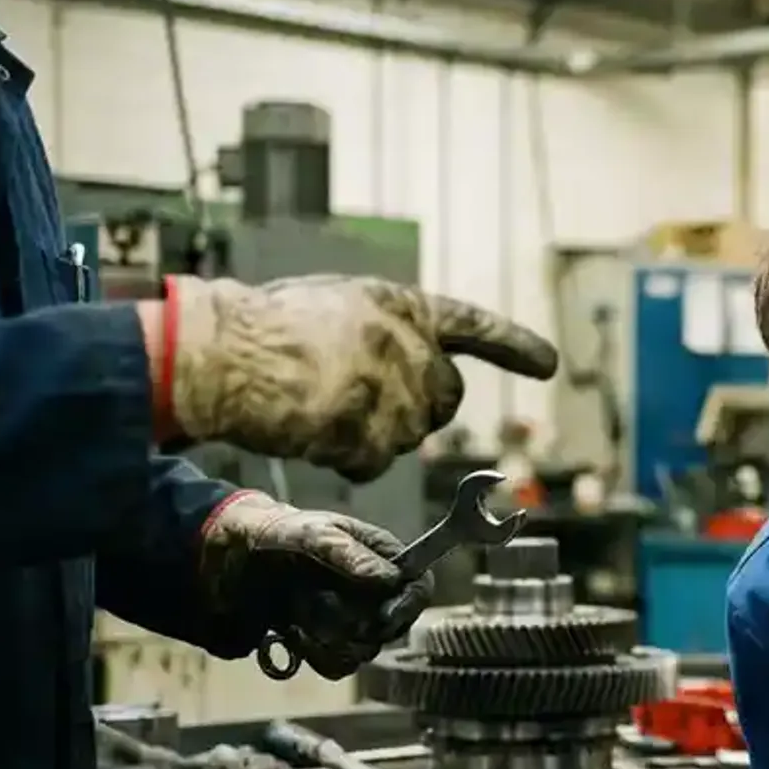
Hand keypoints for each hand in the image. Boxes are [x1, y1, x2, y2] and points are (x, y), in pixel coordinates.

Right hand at [151, 276, 559, 482]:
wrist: (220, 354)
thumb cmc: (266, 330)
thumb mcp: (341, 307)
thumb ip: (390, 335)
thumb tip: (427, 370)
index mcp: (401, 305)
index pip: (473, 325)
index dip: (514, 346)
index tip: (547, 364)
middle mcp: (410, 344)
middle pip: (446, 399)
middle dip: (418, 410)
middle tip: (362, 401)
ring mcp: (394, 389)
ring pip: (408, 437)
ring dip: (371, 435)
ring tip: (318, 404)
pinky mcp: (371, 430)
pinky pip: (372, 463)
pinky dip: (344, 458)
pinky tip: (310, 429)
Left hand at [198, 492, 435, 679]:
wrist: (221, 559)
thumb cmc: (271, 534)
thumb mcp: (308, 534)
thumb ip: (348, 555)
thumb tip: (390, 580)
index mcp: (379, 557)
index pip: (418, 587)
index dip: (408, 605)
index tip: (383, 615)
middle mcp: (371, 592)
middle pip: (392, 628)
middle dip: (355, 623)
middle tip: (320, 604)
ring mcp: (349, 620)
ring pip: (364, 651)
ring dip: (328, 638)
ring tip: (297, 615)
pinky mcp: (324, 644)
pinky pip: (337, 665)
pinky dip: (312, 652)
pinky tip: (290, 632)